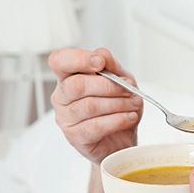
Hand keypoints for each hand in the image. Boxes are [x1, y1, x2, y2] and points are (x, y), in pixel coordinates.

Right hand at [48, 47, 142, 164]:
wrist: (124, 137)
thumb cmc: (119, 107)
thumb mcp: (122, 81)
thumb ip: (112, 67)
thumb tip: (101, 55)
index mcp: (69, 77)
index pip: (59, 61)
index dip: (78, 59)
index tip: (100, 63)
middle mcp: (62, 96)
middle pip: (77, 85)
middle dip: (109, 86)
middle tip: (129, 90)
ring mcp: (65, 118)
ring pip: (89, 106)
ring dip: (118, 104)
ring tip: (134, 104)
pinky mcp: (75, 136)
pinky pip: (95, 126)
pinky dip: (118, 120)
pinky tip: (129, 117)